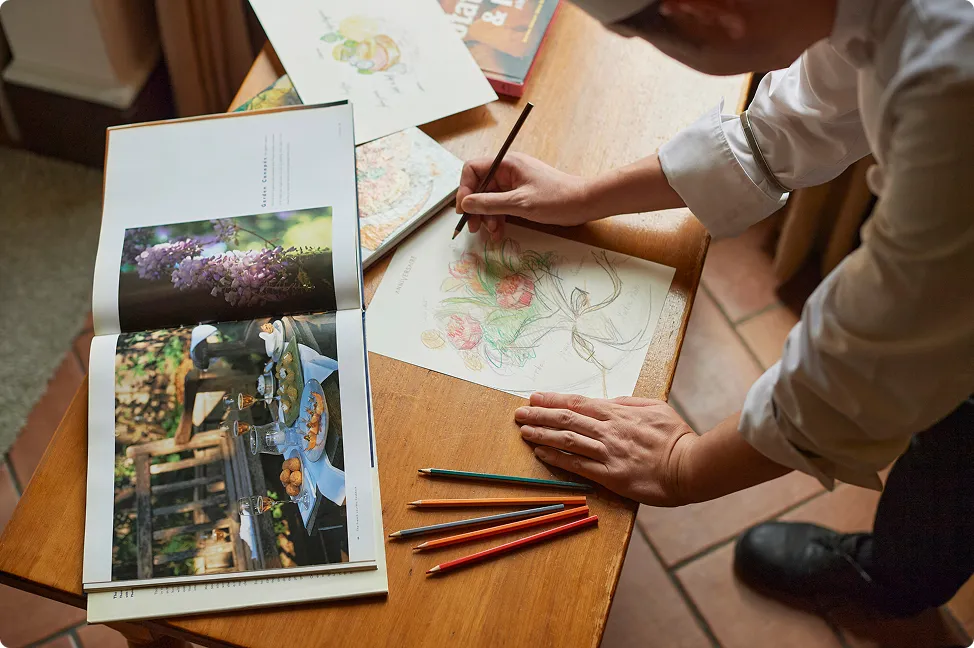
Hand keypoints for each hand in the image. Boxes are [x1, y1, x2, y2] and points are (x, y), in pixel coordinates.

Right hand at [456, 153, 592, 239]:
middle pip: (480, 187)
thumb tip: (466, 203)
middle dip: (475, 208)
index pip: (473, 169)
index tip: (464, 209)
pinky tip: (499, 232)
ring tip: (492, 233)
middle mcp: (508, 171)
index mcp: (507, 164)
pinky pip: (502, 205)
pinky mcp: (522, 195)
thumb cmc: (556, 199)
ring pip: (490, 199)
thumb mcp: (520, 203)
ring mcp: (515, 183)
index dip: (465, 189)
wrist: (584, 203)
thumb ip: (490, 203)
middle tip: (474, 228)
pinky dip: (498, 218)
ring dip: (487, 217)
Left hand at [514, 392, 696, 505]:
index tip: (535, 397)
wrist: (690, 466)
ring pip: (568, 440)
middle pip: (566, 419)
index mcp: (618, 413)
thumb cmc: (676, 437)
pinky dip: (557, 458)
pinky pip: (578, 465)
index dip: (553, 399)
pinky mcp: (611, 476)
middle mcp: (608, 431)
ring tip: (523, 431)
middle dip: (539, 414)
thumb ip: (628, 403)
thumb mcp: (654, 408)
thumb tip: (608, 401)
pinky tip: (541, 454)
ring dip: (542, 434)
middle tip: (519, 413)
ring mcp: (608, 453)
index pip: (578, 403)